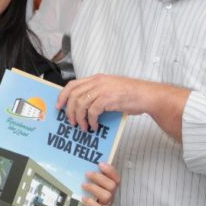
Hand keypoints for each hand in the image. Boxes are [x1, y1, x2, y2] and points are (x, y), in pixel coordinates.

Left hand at [58, 74, 188, 138]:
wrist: (146, 95)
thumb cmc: (130, 94)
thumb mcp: (110, 89)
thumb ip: (96, 93)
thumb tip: (82, 107)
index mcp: (96, 79)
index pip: (72, 84)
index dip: (63, 96)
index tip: (59, 107)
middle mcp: (97, 82)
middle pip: (74, 95)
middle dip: (70, 110)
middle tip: (71, 122)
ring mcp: (103, 89)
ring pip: (81, 103)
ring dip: (79, 118)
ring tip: (83, 126)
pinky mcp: (108, 99)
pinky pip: (93, 111)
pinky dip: (91, 121)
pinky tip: (94, 126)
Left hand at [82, 162, 120, 205]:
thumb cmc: (86, 191)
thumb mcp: (89, 182)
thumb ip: (91, 173)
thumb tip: (84, 161)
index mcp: (110, 185)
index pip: (116, 177)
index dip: (110, 170)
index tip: (100, 164)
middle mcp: (110, 194)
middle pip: (112, 185)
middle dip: (99, 178)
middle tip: (87, 173)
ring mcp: (105, 204)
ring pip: (107, 196)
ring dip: (94, 188)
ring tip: (83, 185)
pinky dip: (91, 202)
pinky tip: (84, 198)